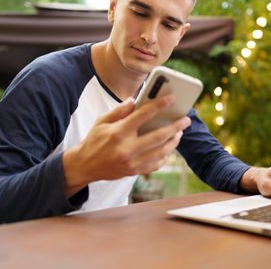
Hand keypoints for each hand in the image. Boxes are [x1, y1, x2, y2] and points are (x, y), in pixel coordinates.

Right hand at [62, 95, 190, 196]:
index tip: (172, 99)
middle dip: (175, 127)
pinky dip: (165, 155)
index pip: (143, 116)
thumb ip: (119, 111)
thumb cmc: (94, 140)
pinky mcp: (134, 172)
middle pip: (158, 136)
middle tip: (186, 120)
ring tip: (180, 132)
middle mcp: (127, 149)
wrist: (84, 166)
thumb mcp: (102, 121)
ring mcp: (132, 163)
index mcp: (118, 133)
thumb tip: (135, 100)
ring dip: (173, 141)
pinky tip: (168, 146)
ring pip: (161, 152)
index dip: (159, 105)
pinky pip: (156, 164)